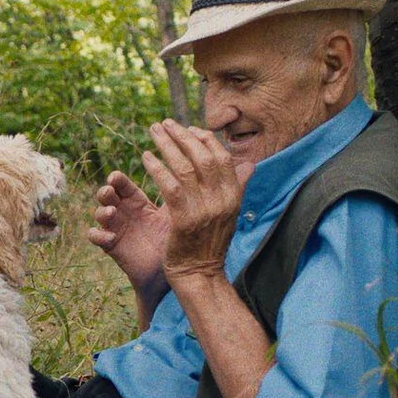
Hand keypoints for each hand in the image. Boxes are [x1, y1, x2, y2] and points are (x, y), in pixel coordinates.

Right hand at [88, 170, 169, 305]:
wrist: (171, 270)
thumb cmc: (176, 238)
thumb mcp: (177, 214)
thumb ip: (174, 194)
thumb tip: (181, 172)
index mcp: (137, 201)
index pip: (123, 184)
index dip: (116, 179)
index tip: (115, 177)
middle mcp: (124, 212)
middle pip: (106, 195)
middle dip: (104, 191)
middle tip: (109, 191)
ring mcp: (116, 228)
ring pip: (99, 213)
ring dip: (102, 211)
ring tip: (112, 213)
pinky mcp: (110, 245)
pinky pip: (95, 236)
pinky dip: (98, 234)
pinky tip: (110, 237)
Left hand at [142, 120, 253, 283]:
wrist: (199, 274)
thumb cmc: (210, 242)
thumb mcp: (230, 213)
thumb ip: (238, 186)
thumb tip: (250, 163)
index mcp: (234, 195)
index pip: (222, 157)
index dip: (204, 139)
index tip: (188, 128)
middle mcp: (222, 200)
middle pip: (202, 157)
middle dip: (182, 136)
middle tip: (164, 123)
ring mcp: (204, 210)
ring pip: (185, 168)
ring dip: (166, 146)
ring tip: (153, 132)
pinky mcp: (184, 219)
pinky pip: (169, 186)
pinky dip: (157, 168)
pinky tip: (146, 158)